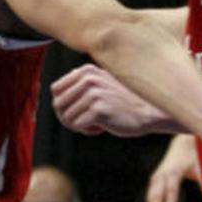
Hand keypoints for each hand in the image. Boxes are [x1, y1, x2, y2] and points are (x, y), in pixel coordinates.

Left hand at [50, 63, 164, 136]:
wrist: (148, 112)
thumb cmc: (121, 102)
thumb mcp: (100, 84)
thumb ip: (78, 85)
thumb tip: (53, 94)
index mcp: (86, 71)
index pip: (55, 89)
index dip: (63, 104)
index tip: (78, 110)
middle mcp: (88, 79)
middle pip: (58, 104)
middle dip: (68, 117)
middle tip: (85, 120)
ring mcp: (94, 93)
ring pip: (66, 117)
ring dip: (79, 125)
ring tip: (97, 122)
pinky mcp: (99, 109)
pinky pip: (77, 126)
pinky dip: (87, 131)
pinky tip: (102, 127)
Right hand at [146, 134, 199, 201]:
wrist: (183, 144)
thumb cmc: (195, 157)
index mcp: (175, 170)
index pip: (171, 186)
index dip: (170, 198)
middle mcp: (163, 173)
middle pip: (156, 193)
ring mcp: (157, 176)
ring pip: (151, 195)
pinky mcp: (156, 179)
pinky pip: (152, 194)